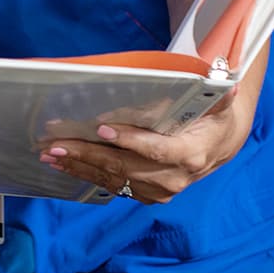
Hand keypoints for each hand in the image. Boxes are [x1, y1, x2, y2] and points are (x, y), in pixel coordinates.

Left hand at [37, 84, 252, 203]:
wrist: (219, 144)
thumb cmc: (212, 117)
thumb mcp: (218, 102)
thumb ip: (215, 91)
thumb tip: (222, 78)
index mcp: (190, 154)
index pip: (156, 150)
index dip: (129, 141)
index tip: (101, 129)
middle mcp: (173, 178)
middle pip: (125, 167)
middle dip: (88, 155)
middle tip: (57, 144)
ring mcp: (159, 190)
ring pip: (113, 179)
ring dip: (80, 166)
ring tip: (51, 155)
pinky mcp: (146, 194)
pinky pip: (113, 186)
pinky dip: (86, 174)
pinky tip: (64, 164)